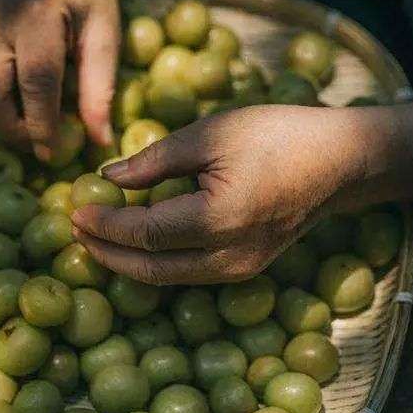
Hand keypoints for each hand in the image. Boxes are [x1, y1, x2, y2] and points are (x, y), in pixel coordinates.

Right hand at [0, 0, 118, 160]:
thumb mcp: (102, 27)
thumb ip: (100, 84)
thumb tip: (99, 140)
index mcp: (36, 14)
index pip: (35, 83)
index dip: (42, 125)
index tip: (51, 154)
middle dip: (12, 130)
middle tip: (36, 145)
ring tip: (28, 129)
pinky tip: (15, 101)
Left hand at [71, 103, 412, 284]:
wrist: (338, 161)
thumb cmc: (276, 136)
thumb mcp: (210, 134)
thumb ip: (154, 160)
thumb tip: (108, 177)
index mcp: (219, 219)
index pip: (143, 233)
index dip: (105, 224)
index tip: (74, 210)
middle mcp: (229, 257)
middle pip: (149, 268)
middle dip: (106, 253)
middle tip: (76, 232)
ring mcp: (240, 270)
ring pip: (167, 278)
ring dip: (127, 262)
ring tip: (96, 239)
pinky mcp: (245, 270)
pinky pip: (187, 274)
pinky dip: (154, 263)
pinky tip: (136, 245)